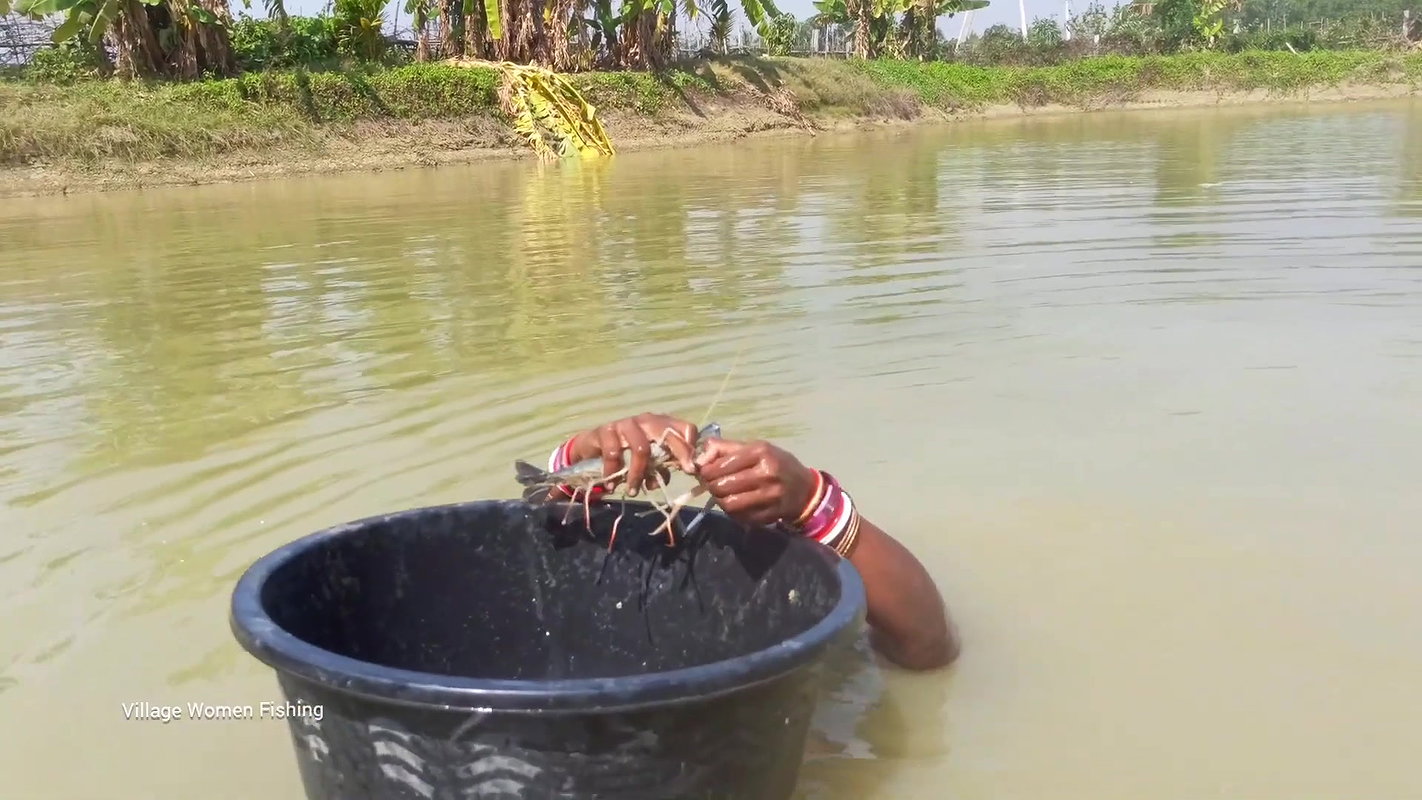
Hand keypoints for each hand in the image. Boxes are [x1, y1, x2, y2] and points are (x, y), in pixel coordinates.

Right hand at [568, 413, 700, 494]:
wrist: (591, 448)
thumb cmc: (626, 453)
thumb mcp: (647, 462)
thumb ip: (660, 468)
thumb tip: (664, 480)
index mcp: (662, 425)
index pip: (685, 428)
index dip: (690, 448)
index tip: (691, 469)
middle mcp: (646, 421)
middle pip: (666, 433)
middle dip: (673, 456)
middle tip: (677, 476)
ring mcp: (626, 424)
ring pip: (641, 448)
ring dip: (637, 474)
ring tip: (633, 491)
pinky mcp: (605, 431)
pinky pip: (614, 453)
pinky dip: (614, 473)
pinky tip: (612, 485)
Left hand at [692, 438, 817, 527]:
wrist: (805, 490)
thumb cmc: (777, 464)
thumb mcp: (756, 448)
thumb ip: (726, 448)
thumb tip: (700, 456)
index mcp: (761, 453)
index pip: (723, 464)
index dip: (707, 471)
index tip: (705, 472)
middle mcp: (766, 474)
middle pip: (723, 485)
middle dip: (711, 486)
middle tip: (711, 484)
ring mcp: (769, 497)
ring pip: (729, 504)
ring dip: (719, 500)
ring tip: (721, 495)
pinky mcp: (769, 515)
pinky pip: (740, 517)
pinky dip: (731, 512)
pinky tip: (734, 504)